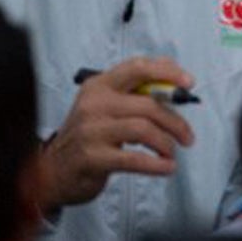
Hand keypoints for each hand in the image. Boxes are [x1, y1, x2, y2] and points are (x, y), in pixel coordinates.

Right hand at [40, 56, 194, 208]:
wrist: (51, 172)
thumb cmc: (87, 137)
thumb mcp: (105, 107)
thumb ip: (136, 93)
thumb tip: (174, 80)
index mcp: (99, 85)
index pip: (137, 68)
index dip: (167, 72)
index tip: (189, 83)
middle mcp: (94, 103)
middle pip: (147, 104)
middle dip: (175, 121)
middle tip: (187, 136)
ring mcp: (91, 130)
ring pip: (143, 129)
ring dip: (166, 143)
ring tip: (172, 153)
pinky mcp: (92, 157)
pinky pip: (134, 159)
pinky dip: (156, 164)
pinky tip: (166, 167)